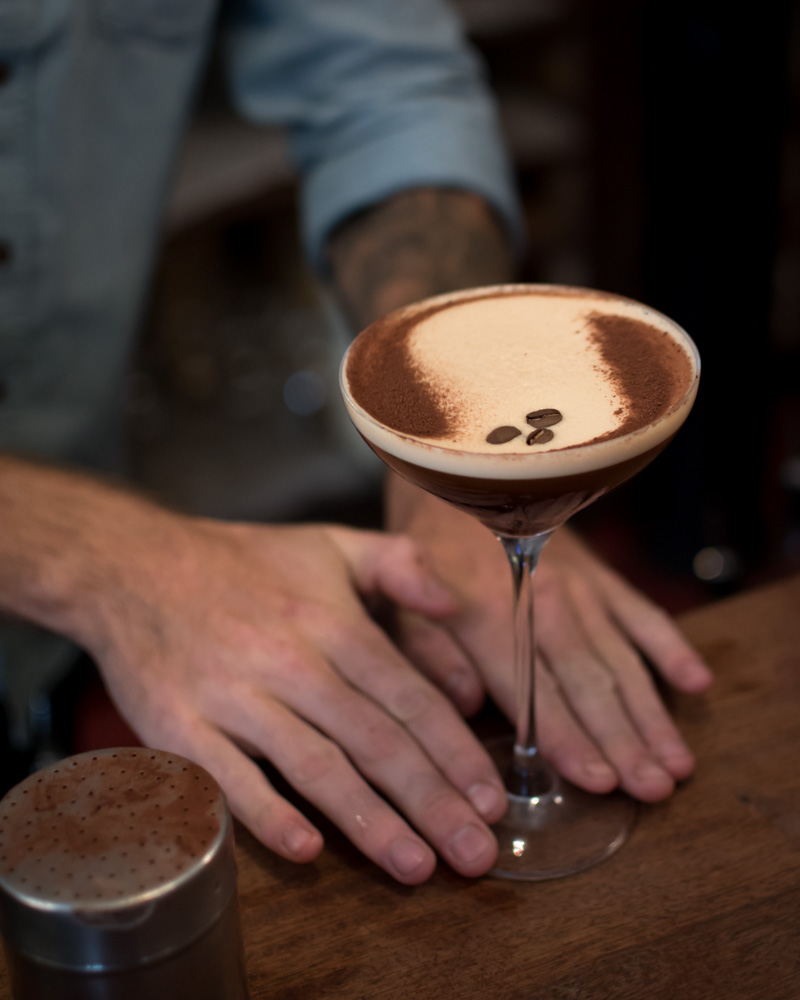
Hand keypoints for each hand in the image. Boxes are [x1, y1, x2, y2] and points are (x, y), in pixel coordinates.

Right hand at [87, 516, 505, 882]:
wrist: (133, 566)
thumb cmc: (244, 561)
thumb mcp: (330, 543)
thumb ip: (400, 564)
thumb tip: (455, 602)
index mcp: (333, 623)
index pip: (410, 698)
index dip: (456, 752)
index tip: (493, 800)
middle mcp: (292, 662)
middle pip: (375, 742)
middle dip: (432, 801)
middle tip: (477, 855)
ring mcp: (234, 697)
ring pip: (315, 766)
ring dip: (369, 822)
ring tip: (416, 866)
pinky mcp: (180, 725)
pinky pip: (229, 777)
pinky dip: (266, 814)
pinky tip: (306, 850)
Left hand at [386, 475, 712, 801]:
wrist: (465, 475)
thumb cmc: (426, 552)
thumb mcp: (402, 600)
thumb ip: (430, 650)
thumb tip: (466, 701)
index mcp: (486, 615)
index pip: (531, 689)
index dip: (566, 737)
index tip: (598, 780)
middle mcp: (541, 602)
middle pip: (589, 682)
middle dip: (624, 740)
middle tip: (655, 788)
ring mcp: (580, 588)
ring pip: (622, 658)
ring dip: (652, 712)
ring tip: (677, 763)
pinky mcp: (602, 577)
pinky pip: (642, 612)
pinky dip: (671, 646)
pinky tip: (697, 682)